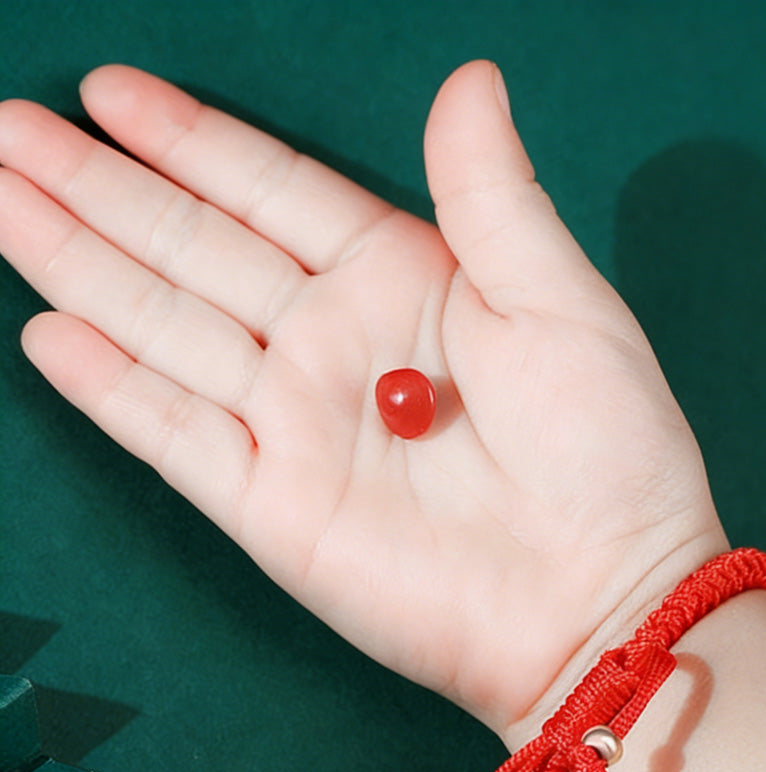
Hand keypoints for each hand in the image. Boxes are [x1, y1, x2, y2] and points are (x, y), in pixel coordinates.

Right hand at [0, 61, 724, 737]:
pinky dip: (111, 388)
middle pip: (196, 249)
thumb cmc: (604, 450)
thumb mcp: (560, 302)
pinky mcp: (273, 505)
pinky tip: (48, 330)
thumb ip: (492, 196)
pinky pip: (175, 435)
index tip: (111, 91)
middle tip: (4, 126)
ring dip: (78, 262)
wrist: (598, 596)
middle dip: (100, 188)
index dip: (192, 143)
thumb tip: (469, 79)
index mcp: (404, 283)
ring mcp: (296, 426)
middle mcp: (335, 346)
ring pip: (163, 326)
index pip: (274, 193)